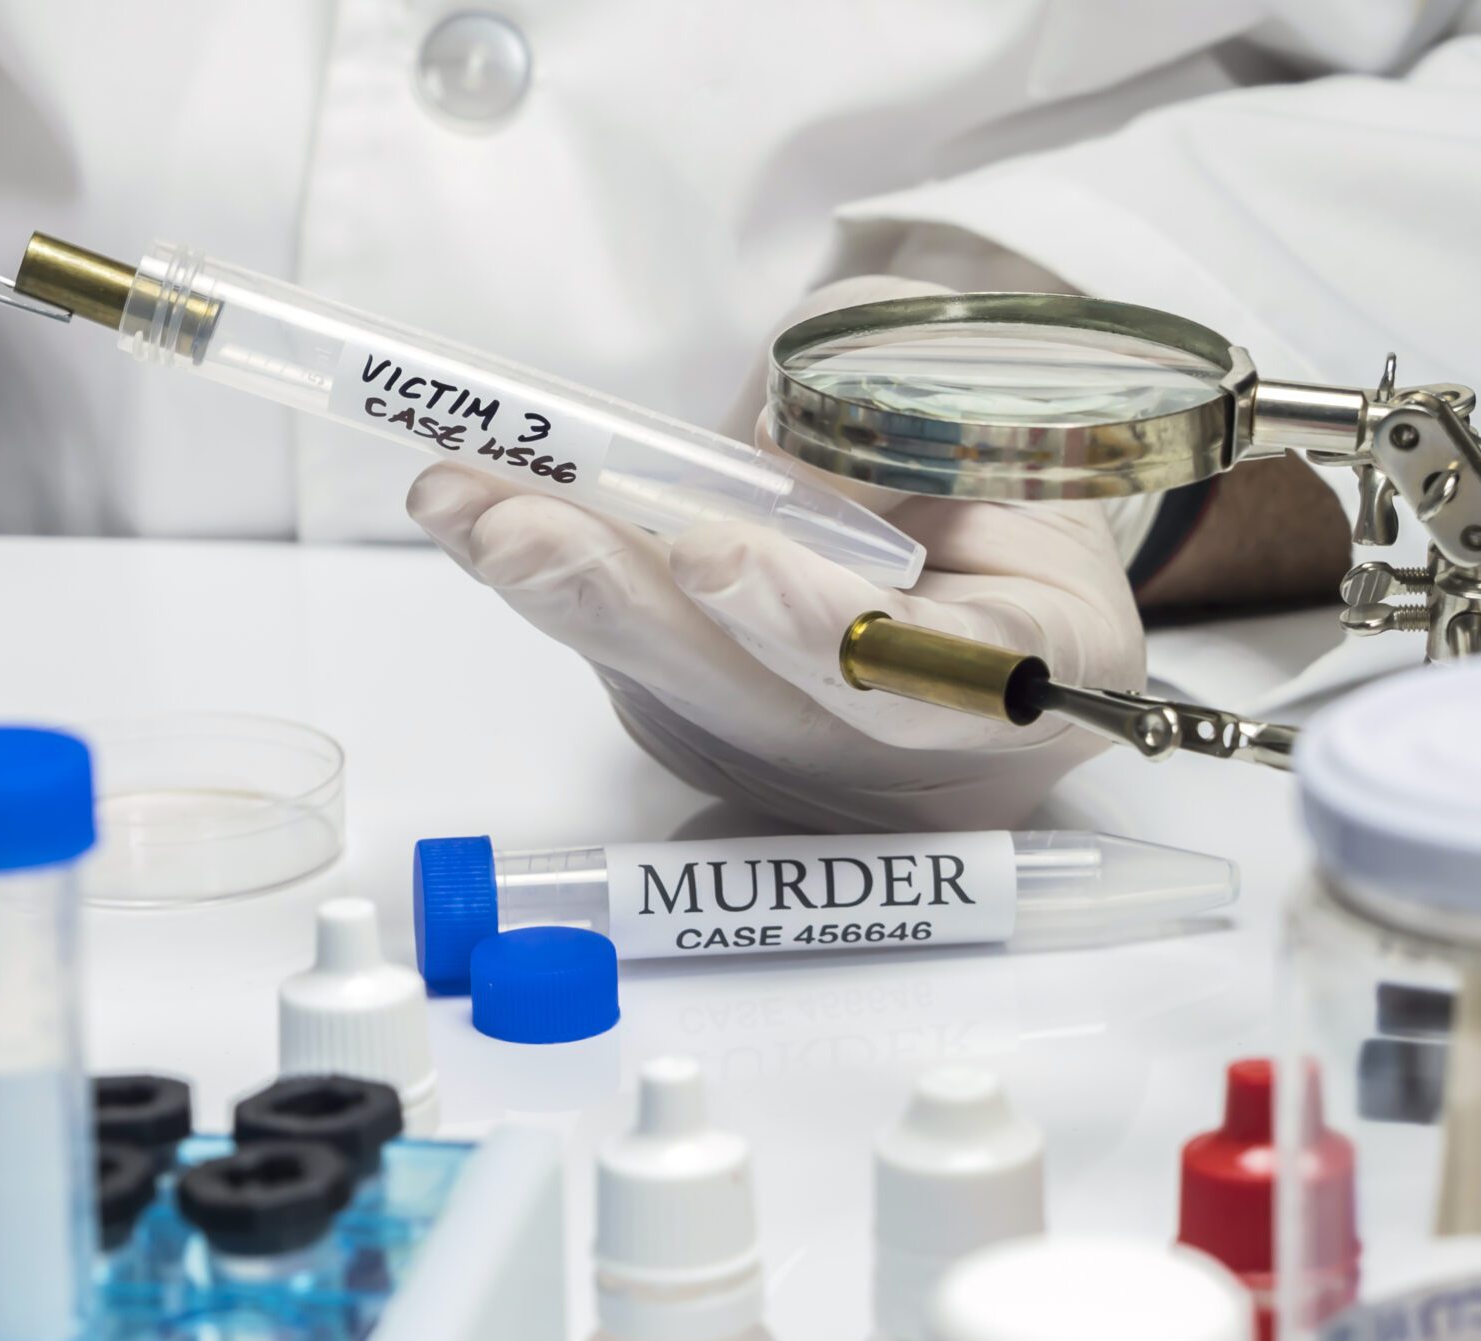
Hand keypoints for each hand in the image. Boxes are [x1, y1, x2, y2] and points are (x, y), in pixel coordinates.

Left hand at [408, 277, 1146, 831]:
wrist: (1013, 585)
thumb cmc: (1025, 502)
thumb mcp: (1016, 447)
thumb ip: (909, 450)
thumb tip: (764, 462)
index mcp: (1029, 672)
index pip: (916, 669)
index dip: (806, 620)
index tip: (713, 554)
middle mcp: (894, 749)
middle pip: (741, 696)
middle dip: (614, 600)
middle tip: (514, 530)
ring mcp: (787, 753)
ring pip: (657, 676)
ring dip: (548, 581)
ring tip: (451, 495)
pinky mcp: (704, 730)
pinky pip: (626, 652)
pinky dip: (550, 574)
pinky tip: (471, 509)